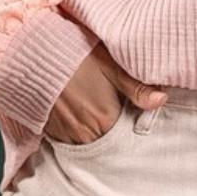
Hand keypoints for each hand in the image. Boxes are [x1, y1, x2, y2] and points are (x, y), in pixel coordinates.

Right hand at [44, 40, 166, 144]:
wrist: (34, 53)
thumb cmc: (76, 55)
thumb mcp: (110, 65)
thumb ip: (137, 87)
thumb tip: (161, 100)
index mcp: (104, 120)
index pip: (124, 136)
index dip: (128, 123)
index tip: (127, 111)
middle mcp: (84, 134)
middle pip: (105, 141)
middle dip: (111, 129)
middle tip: (109, 107)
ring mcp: (65, 135)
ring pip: (86, 141)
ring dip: (92, 130)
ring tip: (92, 107)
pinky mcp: (50, 132)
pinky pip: (68, 140)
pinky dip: (74, 130)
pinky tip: (75, 110)